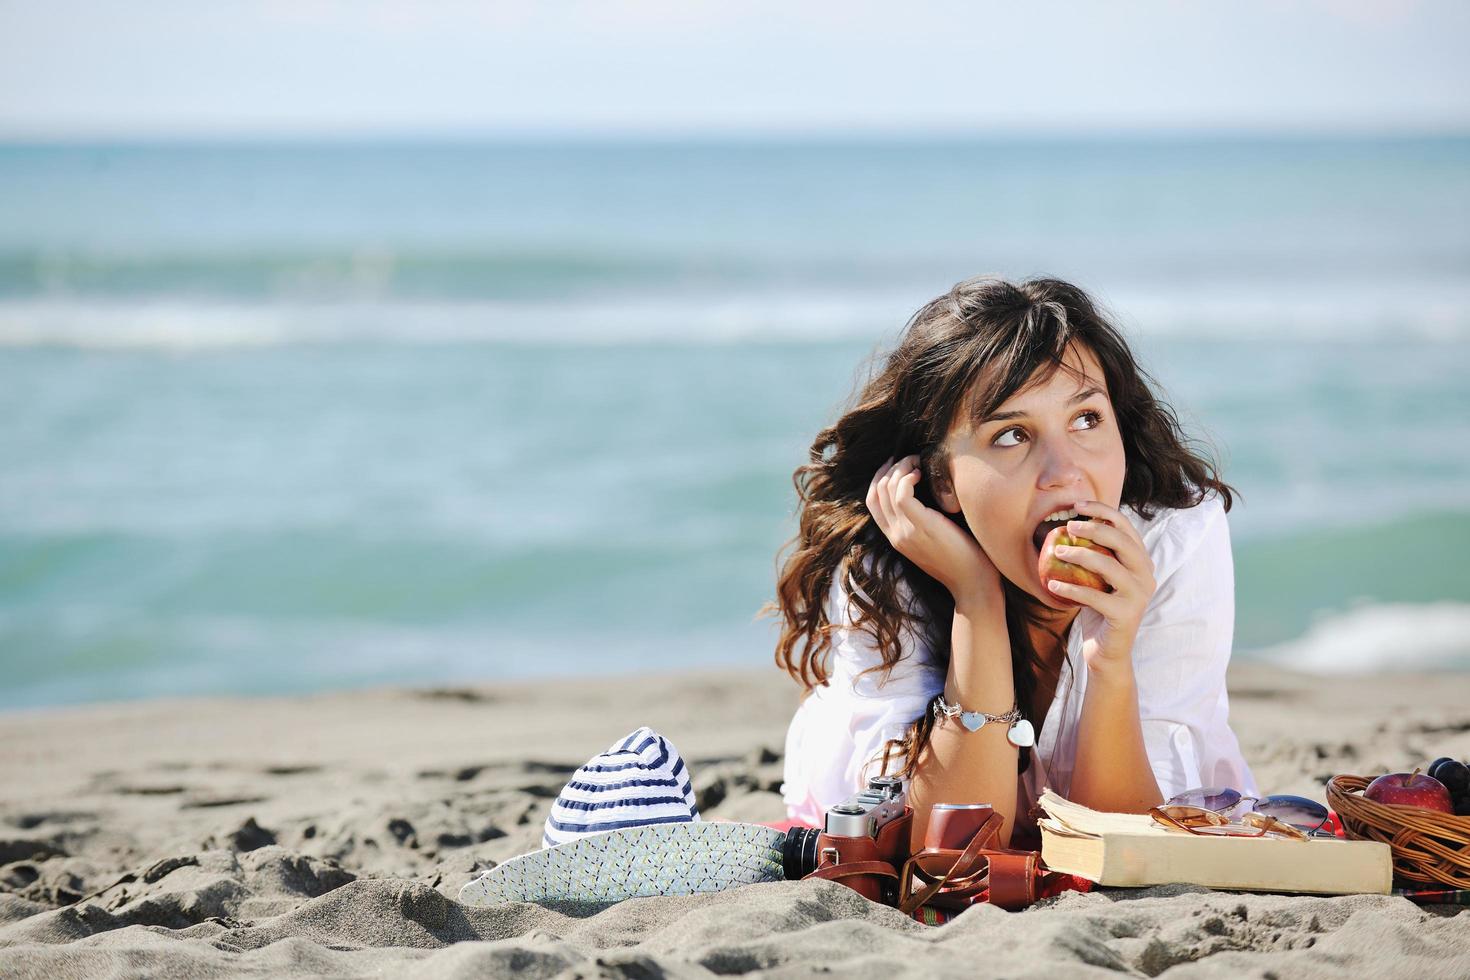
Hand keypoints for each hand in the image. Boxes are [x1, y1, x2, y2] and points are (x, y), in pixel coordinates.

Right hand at [865, 454, 1000, 606]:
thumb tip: (926, 495)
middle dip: (889, 469)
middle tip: (909, 458)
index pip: (873, 503)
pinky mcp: (920, 526)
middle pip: (876, 493)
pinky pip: (902, 494)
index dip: (879, 479)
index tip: (894, 464)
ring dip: (900, 468)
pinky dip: (908, 478)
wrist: (973, 583)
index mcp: (895, 538)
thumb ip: (921, 522)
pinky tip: (921, 473)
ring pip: (887, 489)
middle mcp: (895, 535)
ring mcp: (905, 532)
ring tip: (917, 462)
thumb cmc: (962, 559)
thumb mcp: (932, 540)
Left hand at [1045, 500, 1156, 671]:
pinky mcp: (1126, 615)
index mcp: (1142, 562)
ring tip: (1056, 552)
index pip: (1126, 527)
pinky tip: (1051, 583)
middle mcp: (1146, 576)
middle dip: (1094, 527)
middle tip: (1068, 526)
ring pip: (1109, 566)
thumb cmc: (1098, 609)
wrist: (1107, 651)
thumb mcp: (1099, 578)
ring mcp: (1139, 596)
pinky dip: (1070, 588)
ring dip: (1079, 555)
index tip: (1077, 505)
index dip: (1103, 511)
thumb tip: (1069, 523)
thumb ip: (1096, 553)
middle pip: (1122, 541)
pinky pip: (1094, 596)